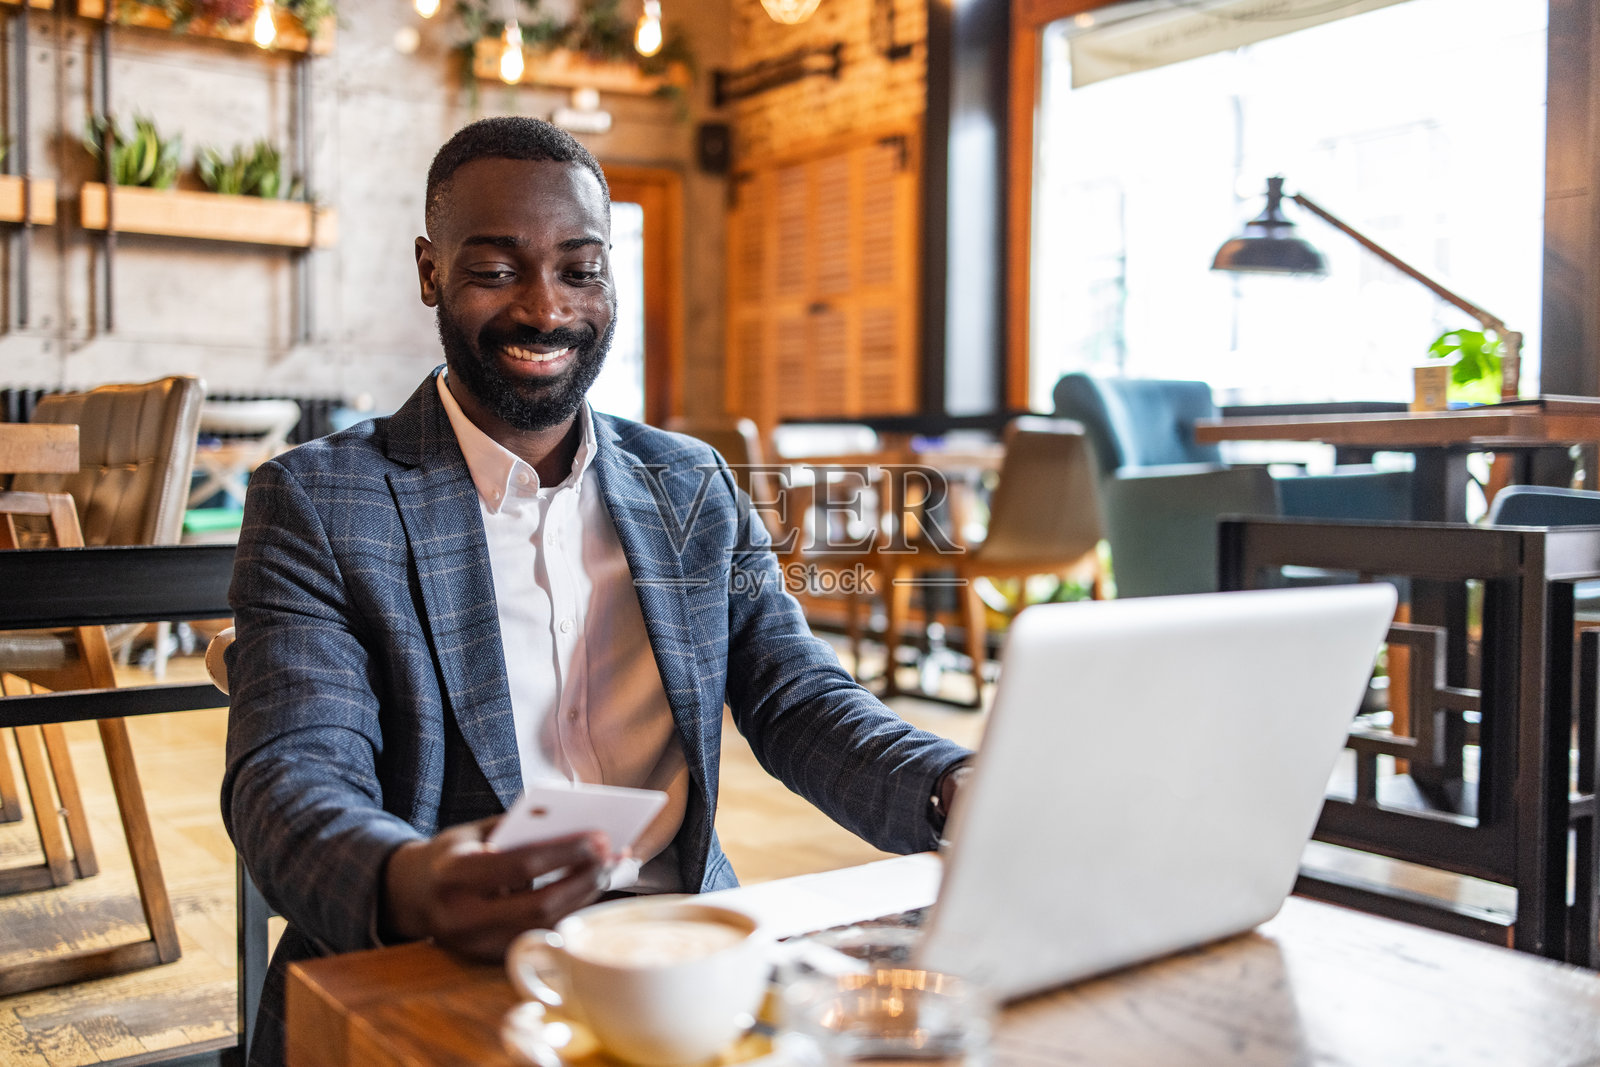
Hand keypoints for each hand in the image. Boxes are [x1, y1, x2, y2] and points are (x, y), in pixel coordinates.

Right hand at [381, 816, 610, 959]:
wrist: (411, 894)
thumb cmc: (452, 854)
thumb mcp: (475, 832)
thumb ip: (519, 830)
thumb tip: (577, 828)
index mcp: (452, 875)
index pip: (520, 866)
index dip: (564, 852)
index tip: (598, 837)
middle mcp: (461, 917)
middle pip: (539, 905)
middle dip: (582, 879)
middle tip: (609, 855)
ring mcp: (474, 945)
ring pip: (544, 927)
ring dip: (583, 897)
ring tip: (607, 869)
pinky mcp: (488, 958)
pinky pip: (539, 937)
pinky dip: (568, 913)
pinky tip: (587, 891)